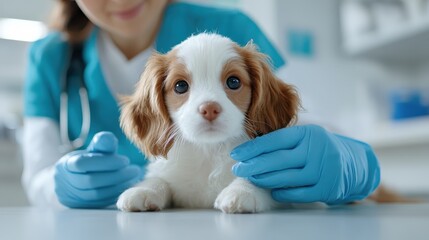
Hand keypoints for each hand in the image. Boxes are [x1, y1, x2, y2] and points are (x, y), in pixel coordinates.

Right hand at [55, 132, 141, 207]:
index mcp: (65, 165)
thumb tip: (109, 138)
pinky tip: (127, 185)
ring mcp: (72, 197)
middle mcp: (65, 182)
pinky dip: (116, 193)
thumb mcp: (92, 150)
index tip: (125, 160)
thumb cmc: (86, 161)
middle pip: (92, 180)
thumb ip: (102, 143)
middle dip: (117, 175)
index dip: (106, 162)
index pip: (83, 163)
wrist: (70, 181)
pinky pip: (100, 202)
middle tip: (135, 170)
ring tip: (134, 177)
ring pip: (97, 193)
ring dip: (119, 185)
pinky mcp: (81, 207)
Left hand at [231, 125, 379, 204]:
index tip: (236, 154)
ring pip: (286, 177)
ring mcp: (323, 169)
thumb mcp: (306, 137)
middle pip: (278, 159)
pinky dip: (282, 193)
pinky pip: (298, 193)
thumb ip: (284, 140)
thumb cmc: (319, 149)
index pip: (275, 139)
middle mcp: (317, 149)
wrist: (353, 164)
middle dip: (253, 165)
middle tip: (237, 169)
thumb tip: (249, 150)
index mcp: (308, 133)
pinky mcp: (327, 188)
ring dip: (264, 179)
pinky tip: (272, 191)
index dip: (253, 147)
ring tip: (250, 178)